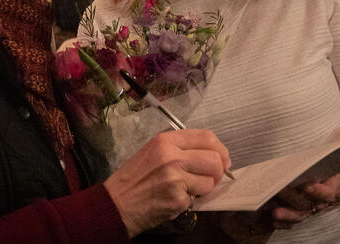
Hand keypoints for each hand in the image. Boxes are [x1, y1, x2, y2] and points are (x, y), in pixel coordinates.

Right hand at [103, 129, 230, 237]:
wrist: (116, 203)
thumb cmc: (134, 177)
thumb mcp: (153, 151)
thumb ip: (180, 149)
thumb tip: (213, 155)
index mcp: (166, 140)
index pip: (206, 137)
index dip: (220, 149)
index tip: (223, 159)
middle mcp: (172, 156)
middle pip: (214, 159)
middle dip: (218, 172)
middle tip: (210, 179)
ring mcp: (176, 178)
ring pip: (210, 182)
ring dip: (203, 189)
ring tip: (187, 189)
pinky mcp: (177, 198)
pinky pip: (197, 199)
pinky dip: (190, 201)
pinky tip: (175, 199)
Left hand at [268, 160, 339, 228]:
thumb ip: (334, 155)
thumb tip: (324, 146)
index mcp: (338, 184)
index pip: (329, 192)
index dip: (318, 191)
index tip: (306, 186)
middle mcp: (327, 199)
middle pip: (310, 204)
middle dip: (293, 199)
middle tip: (279, 190)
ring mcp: (318, 206)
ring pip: (303, 214)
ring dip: (288, 215)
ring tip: (274, 213)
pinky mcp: (310, 210)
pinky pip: (299, 218)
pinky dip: (286, 221)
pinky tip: (274, 220)